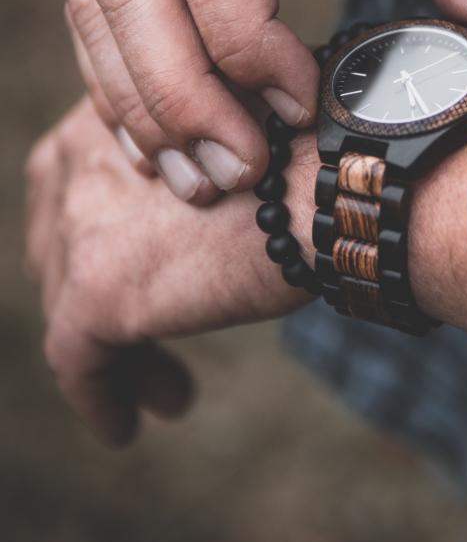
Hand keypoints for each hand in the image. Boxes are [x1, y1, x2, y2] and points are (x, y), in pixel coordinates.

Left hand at [24, 97, 318, 445]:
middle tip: (142, 339)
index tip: (140, 272)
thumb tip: (195, 227)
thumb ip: (188, 169)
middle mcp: (80, 158)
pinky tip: (127, 425)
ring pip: (69, 304)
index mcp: (111, 116)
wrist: (329, 184)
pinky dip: (99, 397)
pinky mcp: (98, 287)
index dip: (97, 237)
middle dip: (95, 297)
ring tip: (164, 390)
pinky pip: (77, 360)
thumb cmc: (306, 159)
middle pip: (62, 246)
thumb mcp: (226, 144)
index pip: (72, 185)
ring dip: (113, 353)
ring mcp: (83, 223)